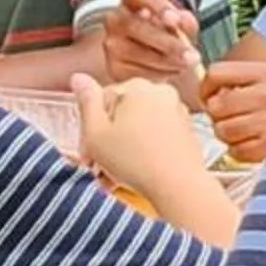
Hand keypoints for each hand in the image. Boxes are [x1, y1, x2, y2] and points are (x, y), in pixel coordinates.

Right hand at [75, 73, 204, 201]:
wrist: (180, 187)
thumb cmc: (135, 161)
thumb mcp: (96, 133)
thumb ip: (86, 102)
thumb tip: (78, 78)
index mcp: (136, 87)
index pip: (101, 101)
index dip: (90, 129)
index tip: (87, 153)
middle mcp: (160, 92)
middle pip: (122, 112)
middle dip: (108, 139)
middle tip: (99, 166)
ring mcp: (177, 111)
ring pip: (138, 126)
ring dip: (124, 147)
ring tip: (116, 175)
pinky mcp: (187, 131)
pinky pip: (157, 135)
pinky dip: (144, 150)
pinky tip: (136, 172)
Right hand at [104, 0, 202, 89]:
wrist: (148, 59)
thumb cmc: (164, 34)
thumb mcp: (179, 25)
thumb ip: (185, 21)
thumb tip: (183, 20)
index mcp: (131, 0)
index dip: (156, 4)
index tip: (174, 20)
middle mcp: (115, 19)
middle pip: (135, 27)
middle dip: (167, 43)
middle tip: (192, 56)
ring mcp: (111, 44)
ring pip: (137, 53)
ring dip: (167, 62)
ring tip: (186, 65)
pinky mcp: (113, 67)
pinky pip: (137, 72)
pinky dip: (159, 74)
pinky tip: (172, 71)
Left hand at [200, 58, 265, 162]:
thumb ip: (242, 81)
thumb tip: (205, 92)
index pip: (216, 73)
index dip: (206, 88)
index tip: (209, 98)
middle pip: (216, 105)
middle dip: (218, 116)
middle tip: (232, 119)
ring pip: (222, 129)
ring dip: (229, 135)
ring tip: (246, 133)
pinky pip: (235, 150)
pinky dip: (240, 151)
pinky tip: (255, 145)